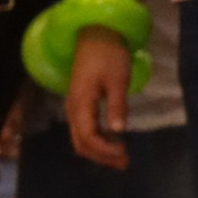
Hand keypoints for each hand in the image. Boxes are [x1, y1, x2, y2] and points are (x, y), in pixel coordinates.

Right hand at [65, 35, 133, 172]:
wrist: (95, 35)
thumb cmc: (109, 55)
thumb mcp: (118, 79)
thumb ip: (117, 106)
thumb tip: (119, 131)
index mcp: (80, 104)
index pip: (88, 138)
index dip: (105, 151)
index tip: (125, 154)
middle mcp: (72, 110)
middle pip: (81, 144)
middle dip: (102, 157)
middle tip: (125, 162)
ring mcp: (74, 108)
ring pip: (81, 139)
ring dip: (99, 151)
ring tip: (120, 156)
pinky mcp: (79, 105)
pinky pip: (83, 131)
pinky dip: (97, 141)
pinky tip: (112, 140)